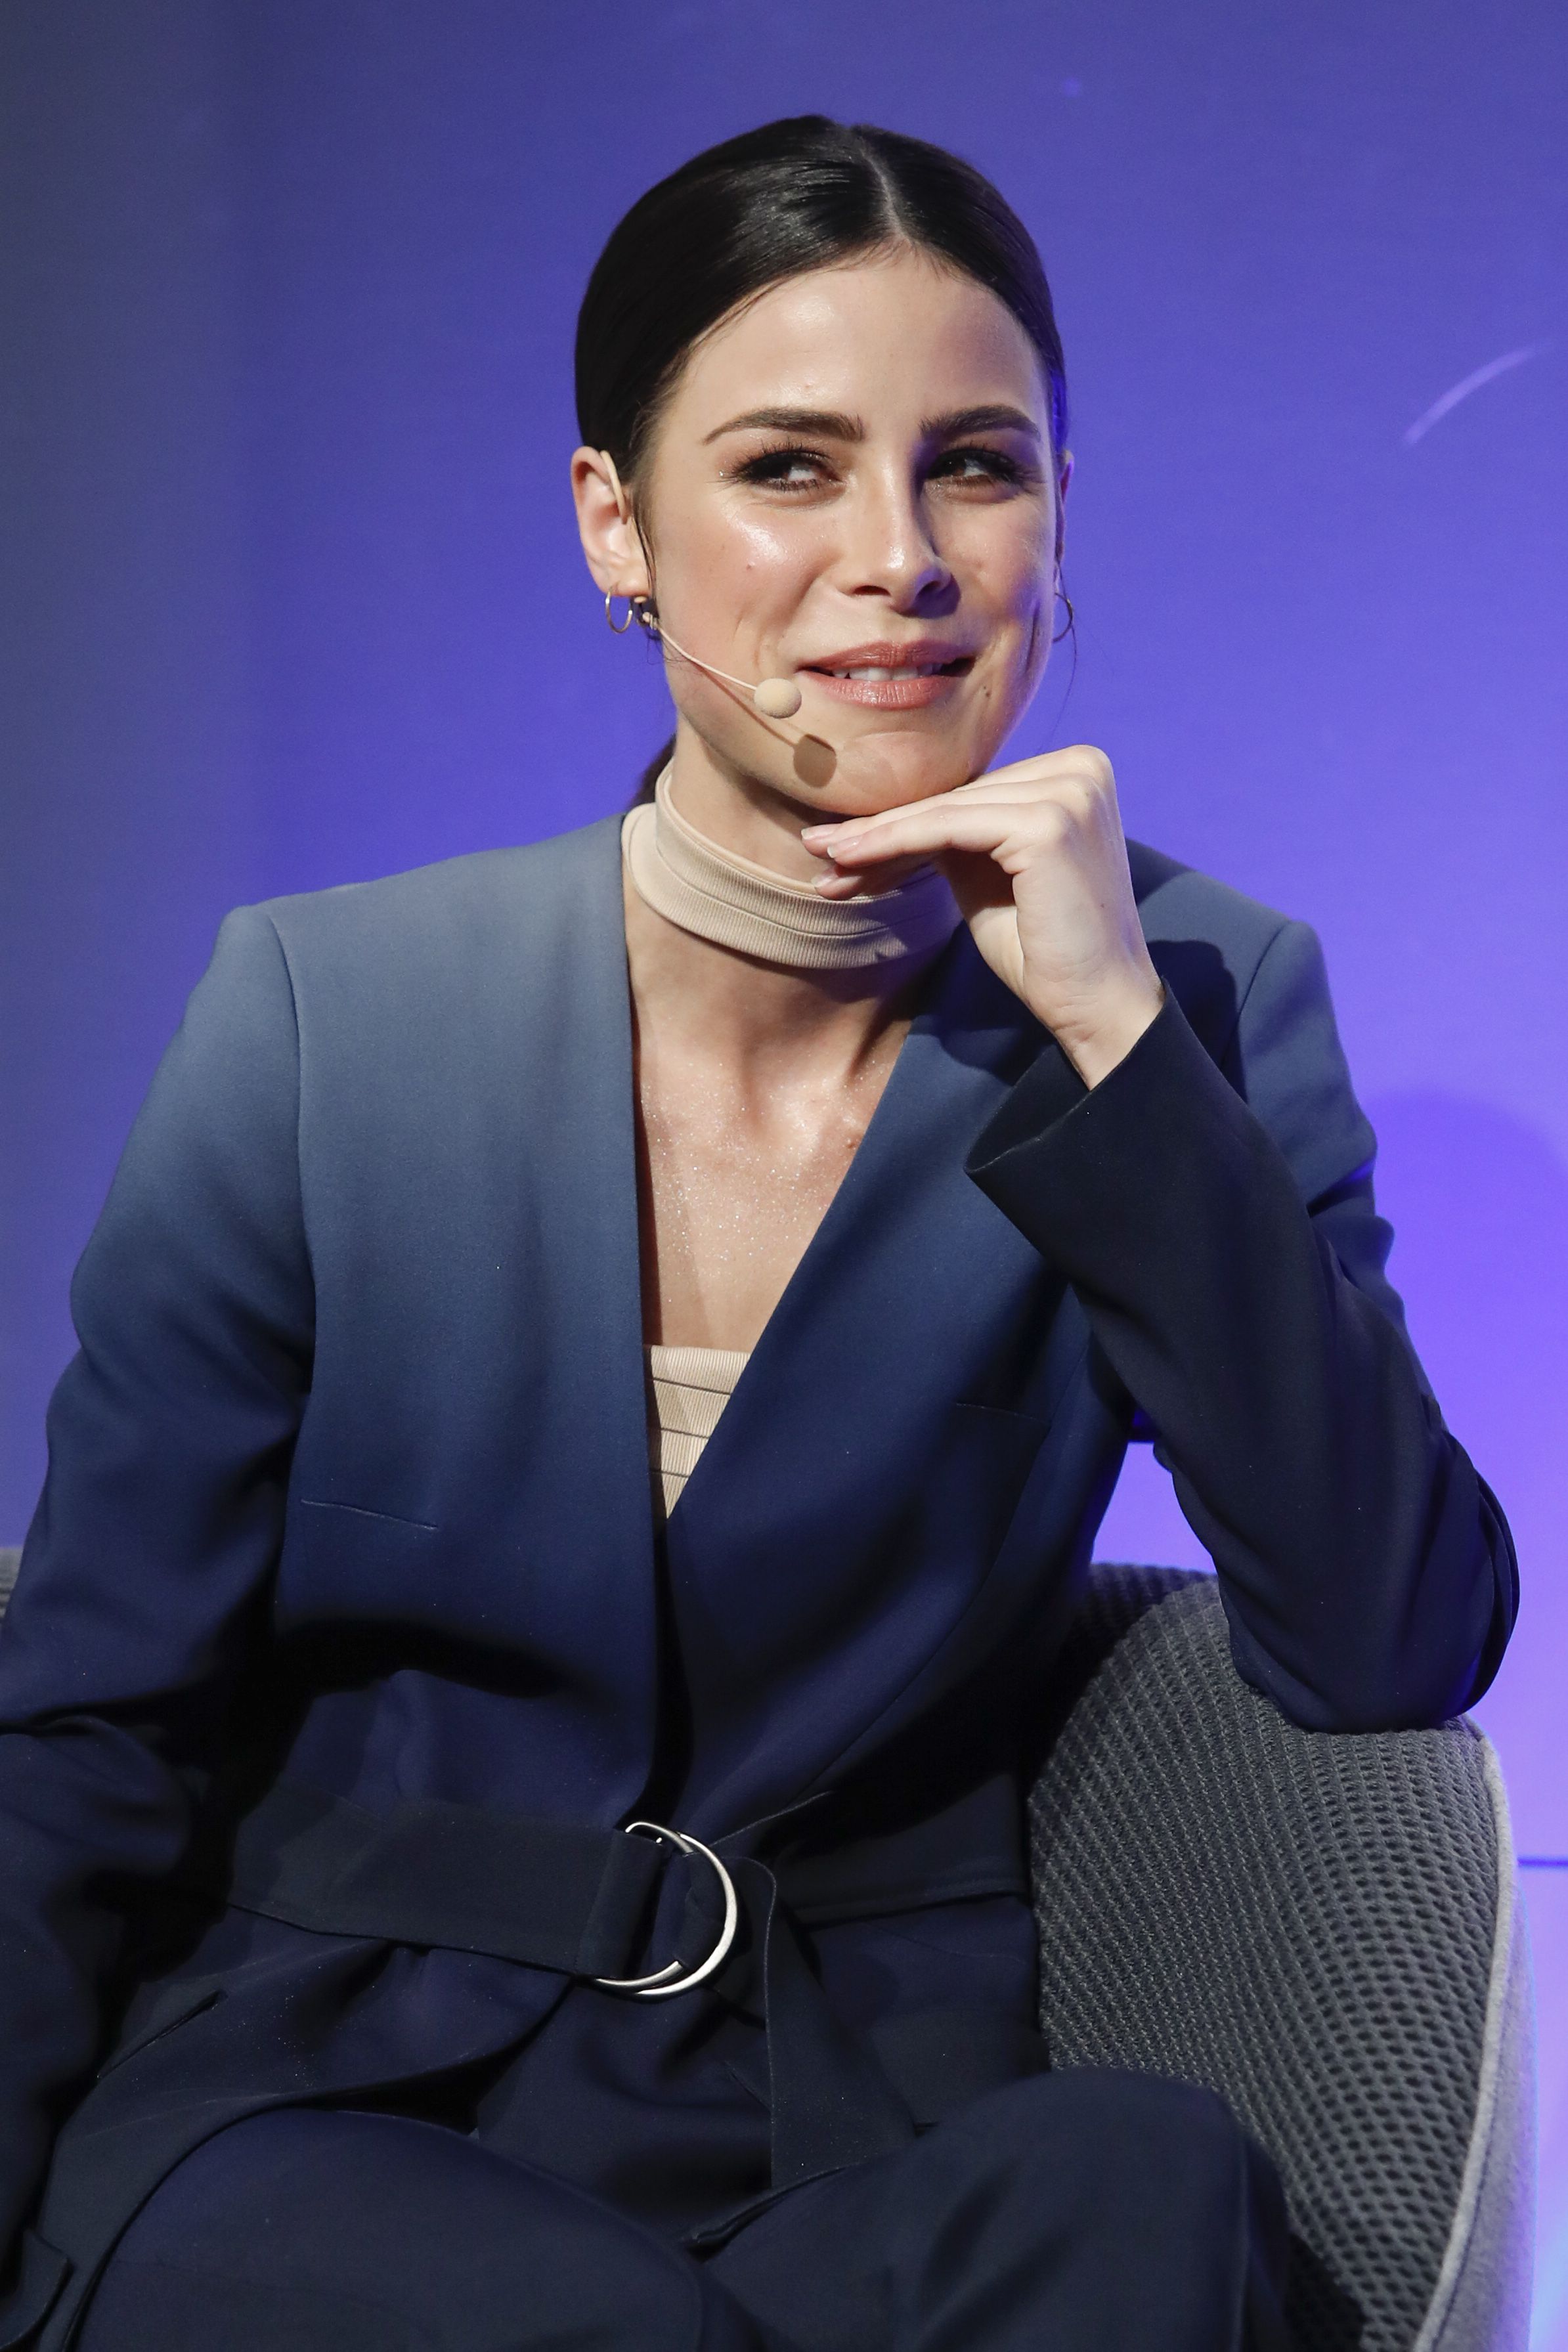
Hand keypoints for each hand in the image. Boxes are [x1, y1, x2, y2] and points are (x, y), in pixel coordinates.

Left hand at [800, 747, 1164, 1087]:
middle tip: (819, 855)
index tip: (843, 848)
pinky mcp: (1049, 822)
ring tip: (824, 865)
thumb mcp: (988, 876)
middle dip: (883, 834)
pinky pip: (948, 828)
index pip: (970, 795)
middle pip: (955, 799)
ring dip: (876, 840)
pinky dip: (893, 844)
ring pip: (944, 811)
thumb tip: (880, 818)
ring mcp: (1069, 791)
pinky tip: (849, 861)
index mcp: (1074, 773)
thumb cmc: (1044, 950)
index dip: (904, 825)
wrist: (1097, 1006)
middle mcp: (1079, 768)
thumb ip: (954, 836)